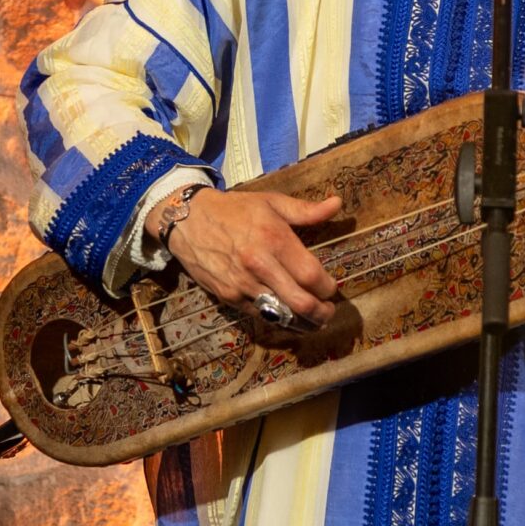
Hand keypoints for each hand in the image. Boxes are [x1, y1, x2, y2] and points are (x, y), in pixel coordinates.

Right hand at [158, 188, 343, 321]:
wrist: (187, 219)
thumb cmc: (234, 209)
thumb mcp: (271, 202)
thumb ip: (306, 210)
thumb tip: (337, 204)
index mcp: (274, 238)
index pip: (311, 275)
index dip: (327, 288)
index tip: (331, 288)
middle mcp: (260, 265)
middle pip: (301, 302)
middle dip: (321, 313)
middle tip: (328, 311)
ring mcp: (242, 284)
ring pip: (281, 316)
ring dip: (302, 322)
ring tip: (312, 319)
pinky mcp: (228, 297)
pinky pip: (260, 315)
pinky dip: (277, 318)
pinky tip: (286, 314)